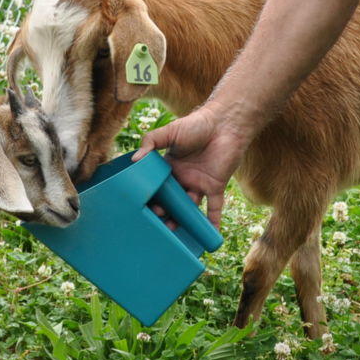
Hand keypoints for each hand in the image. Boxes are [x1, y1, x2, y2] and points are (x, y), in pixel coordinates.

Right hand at [135, 106, 250, 227]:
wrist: (224, 124)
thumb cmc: (195, 125)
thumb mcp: (169, 132)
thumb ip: (150, 142)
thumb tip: (134, 160)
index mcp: (170, 166)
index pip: (157, 186)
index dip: (151, 196)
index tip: (145, 206)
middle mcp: (183, 178)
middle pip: (172, 200)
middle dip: (165, 212)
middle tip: (159, 219)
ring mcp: (199, 183)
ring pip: (189, 207)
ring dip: (182, 220)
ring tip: (173, 229)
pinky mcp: (216, 187)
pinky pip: (214, 208)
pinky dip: (213, 222)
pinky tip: (209, 236)